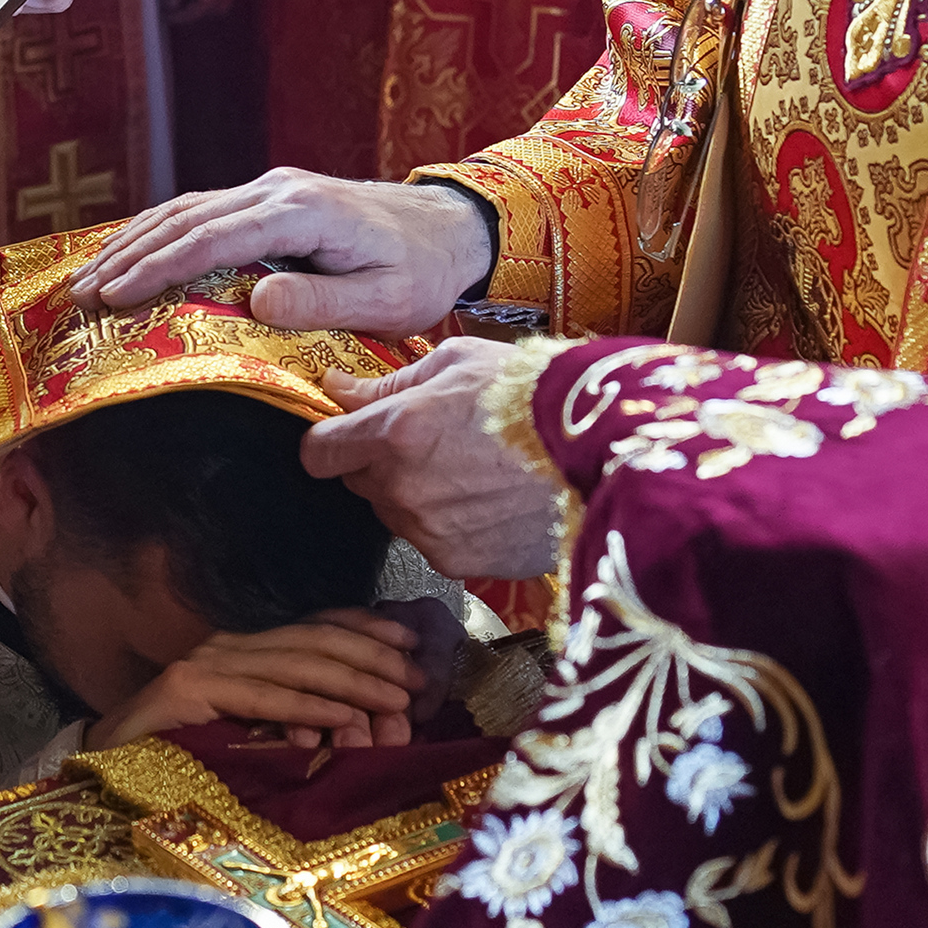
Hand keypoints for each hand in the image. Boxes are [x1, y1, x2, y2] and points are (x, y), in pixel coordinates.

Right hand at [68, 168, 488, 331]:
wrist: (449, 226)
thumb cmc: (420, 270)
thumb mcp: (386, 299)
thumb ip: (322, 302)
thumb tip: (255, 300)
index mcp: (302, 212)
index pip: (214, 238)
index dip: (159, 266)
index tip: (116, 295)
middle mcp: (278, 190)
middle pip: (186, 218)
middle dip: (128, 256)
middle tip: (81, 295)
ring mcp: (271, 189)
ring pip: (186, 210)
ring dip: (134, 242)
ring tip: (88, 279)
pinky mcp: (269, 199)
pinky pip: (202, 212)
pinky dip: (159, 232)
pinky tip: (130, 254)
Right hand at [89, 607, 422, 750]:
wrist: (101, 769)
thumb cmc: (176, 757)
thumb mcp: (247, 731)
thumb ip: (289, 719)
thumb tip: (354, 722)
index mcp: (242, 650)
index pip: (312, 627)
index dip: (364, 628)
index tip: (410, 640)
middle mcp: (226, 646)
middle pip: (313, 641)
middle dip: (372, 656)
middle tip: (417, 676)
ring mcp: (205, 665)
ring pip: (295, 665)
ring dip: (352, 681)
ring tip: (395, 697)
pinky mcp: (189, 691)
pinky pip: (263, 697)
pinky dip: (307, 707)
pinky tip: (343, 718)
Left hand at [303, 337, 572, 581]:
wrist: (608, 452)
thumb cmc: (536, 395)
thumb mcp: (458, 361)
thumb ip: (389, 383)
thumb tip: (338, 389)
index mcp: (395, 432)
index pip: (319, 453)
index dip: (332, 442)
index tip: (349, 434)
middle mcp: (403, 489)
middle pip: (359, 483)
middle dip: (382, 464)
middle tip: (435, 443)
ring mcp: (431, 533)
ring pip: (397, 515)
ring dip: (417, 496)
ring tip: (473, 471)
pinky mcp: (461, 565)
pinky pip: (434, 543)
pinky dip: (452, 527)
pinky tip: (491, 502)